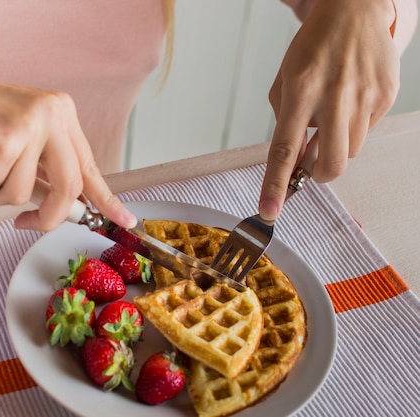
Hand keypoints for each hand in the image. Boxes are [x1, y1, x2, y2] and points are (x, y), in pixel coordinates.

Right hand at [0, 62, 136, 230]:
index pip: (89, 165)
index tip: (124, 221)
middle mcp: (51, 114)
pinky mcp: (2, 141)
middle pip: (67, 189)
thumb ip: (44, 168)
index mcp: (61, 113)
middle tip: (24, 224)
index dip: (106, 198)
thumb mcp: (18, 137)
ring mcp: (28, 126)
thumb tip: (67, 208)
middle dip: (47, 218)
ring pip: (23, 195)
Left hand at [259, 0, 398, 220]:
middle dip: (319, 176)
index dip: (275, 185)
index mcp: (300, 91)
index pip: (284, 149)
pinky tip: (349, 102)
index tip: (268, 211)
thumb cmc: (312, 50)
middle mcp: (334, 96)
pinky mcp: (386, 96)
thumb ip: (285, 121)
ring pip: (350, 151)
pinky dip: (353, 128)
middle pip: (330, 164)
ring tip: (331, 118)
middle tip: (312, 167)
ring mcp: (364, 96)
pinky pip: (367, 132)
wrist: (354, 11)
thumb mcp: (284, 80)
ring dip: (336, 147)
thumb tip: (296, 161)